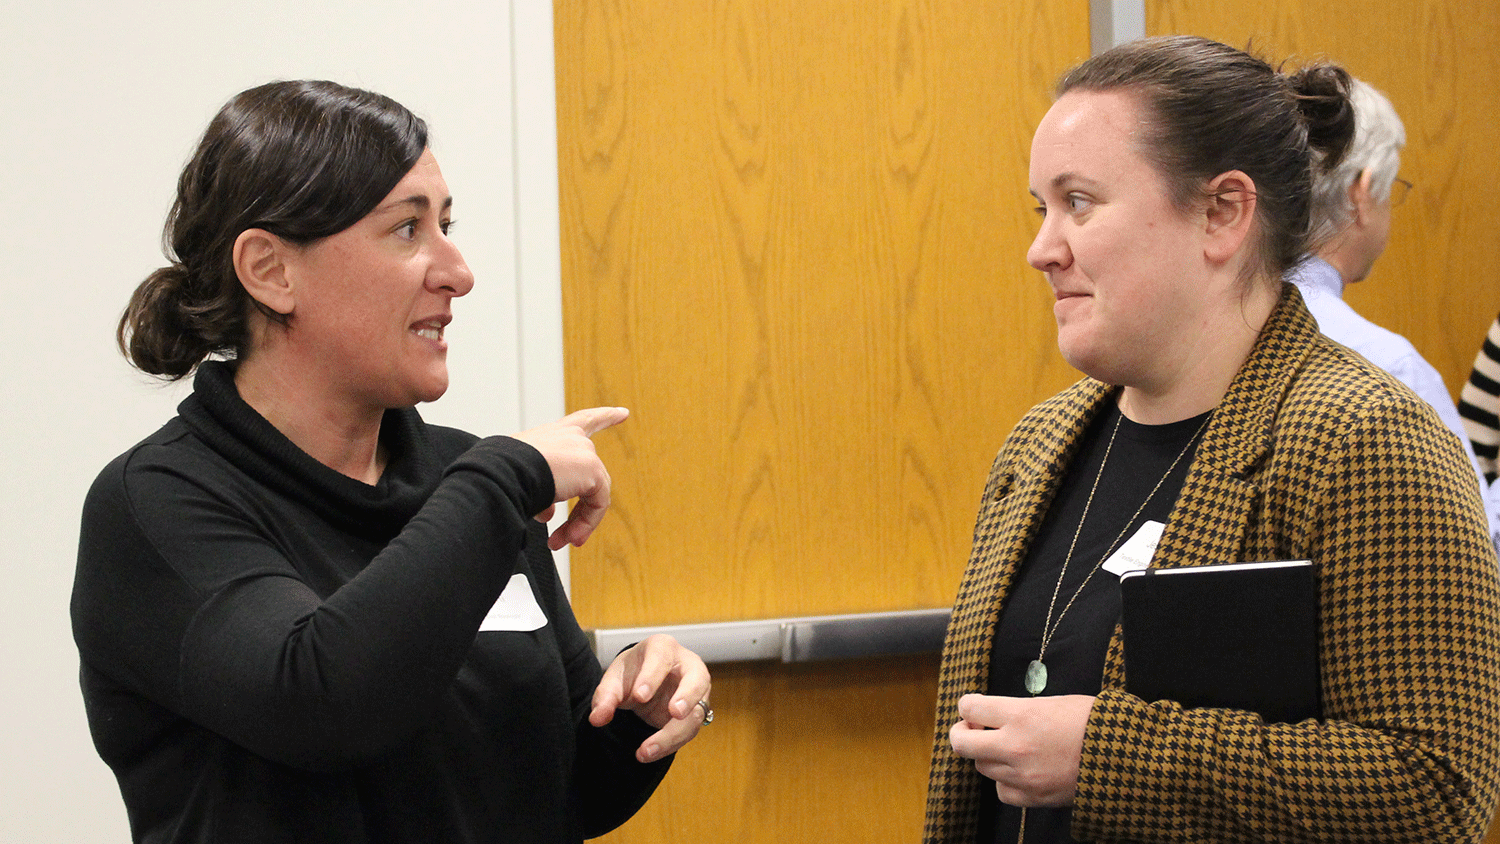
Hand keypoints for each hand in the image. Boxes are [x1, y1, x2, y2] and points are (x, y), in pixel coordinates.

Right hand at [509, 407, 627, 549]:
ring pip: (593, 493)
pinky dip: (586, 523)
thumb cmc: (502, 473)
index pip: (583, 420)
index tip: (623, 413)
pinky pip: (597, 503)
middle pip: (592, 473)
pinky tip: (570, 537)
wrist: (502, 472)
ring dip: (578, 522)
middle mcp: (571, 438)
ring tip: (561, 542)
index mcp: (553, 434)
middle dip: (581, 512)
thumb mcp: (524, 479)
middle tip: (565, 537)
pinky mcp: (591, 469)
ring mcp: (583, 452)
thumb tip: (548, 512)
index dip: (605, 416)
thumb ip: (542, 492)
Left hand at [590, 634, 711, 763]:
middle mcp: (688, 666)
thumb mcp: (614, 679)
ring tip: (646, 751)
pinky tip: (649, 753)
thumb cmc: (632, 674)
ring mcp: (697, 691)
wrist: (644, 684)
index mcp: (663, 648)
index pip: (661, 658)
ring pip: (695, 712)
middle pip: (696, 680)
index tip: (639, 696)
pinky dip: (669, 744)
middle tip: (675, 713)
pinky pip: (688, 731)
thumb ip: (605, 697)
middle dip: (687, 697)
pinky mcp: (696, 712)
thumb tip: (598, 718)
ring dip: (673, 734)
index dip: (652, 676)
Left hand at [948, 693, 1093, 807]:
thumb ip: (1019, 709)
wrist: (1125, 757)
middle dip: (962, 733)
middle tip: (971, 729)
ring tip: (1005, 748)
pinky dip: (1004, 781)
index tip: (974, 707)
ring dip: (987, 756)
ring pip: (981, 767)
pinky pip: (1001, 790)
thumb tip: (996, 714)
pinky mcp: (1033, 797)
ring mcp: (1022, 774)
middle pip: (962, 743)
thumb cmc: (1095, 723)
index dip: (968, 706)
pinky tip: (1018, 771)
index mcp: (1021, 714)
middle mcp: (1015, 745)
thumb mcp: (1055, 702)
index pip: (970, 708)